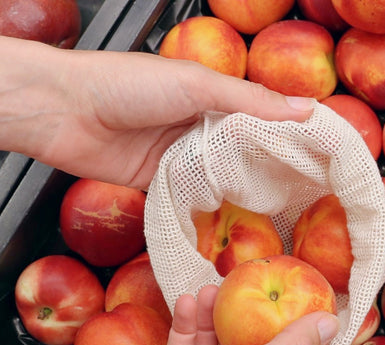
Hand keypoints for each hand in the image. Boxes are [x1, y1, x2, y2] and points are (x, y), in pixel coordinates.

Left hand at [0, 35, 314, 189]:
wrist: (67, 113)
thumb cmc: (127, 85)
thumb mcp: (196, 84)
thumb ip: (249, 100)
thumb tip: (304, 109)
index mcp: (213, 98)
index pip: (262, 118)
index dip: (288, 136)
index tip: (317, 158)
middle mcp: (200, 128)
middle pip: (243, 153)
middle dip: (267, 171)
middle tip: (301, 194)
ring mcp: (181, 158)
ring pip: (220, 179)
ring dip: (238, 192)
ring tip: (273, 212)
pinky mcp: (162, 183)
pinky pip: (192, 199)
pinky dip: (207, 208)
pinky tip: (229, 220)